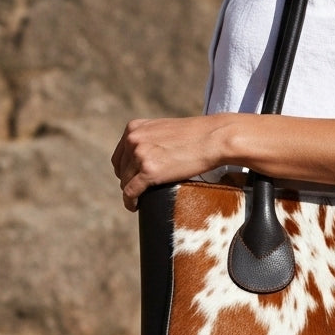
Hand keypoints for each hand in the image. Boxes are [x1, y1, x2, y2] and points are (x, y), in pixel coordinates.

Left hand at [111, 115, 226, 210]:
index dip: (124, 169)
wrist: (214, 137)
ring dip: (130, 192)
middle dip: (128, 181)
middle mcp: (133, 139)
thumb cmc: (197, 134)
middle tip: (138, 191)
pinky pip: (131, 192)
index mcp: (134, 127)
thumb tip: (149, 155)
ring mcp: (139, 155)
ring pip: (126, 182)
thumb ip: (152, 138)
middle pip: (121, 169)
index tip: (132, 178)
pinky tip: (134, 206)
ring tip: (139, 200)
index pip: (120, 154)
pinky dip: (130, 202)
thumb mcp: (165, 129)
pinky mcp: (149, 171)